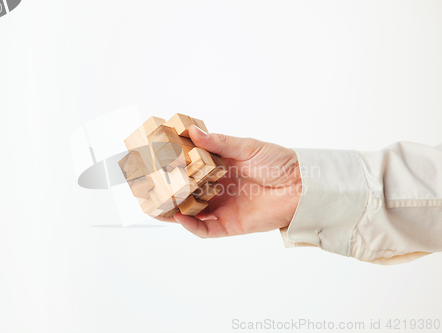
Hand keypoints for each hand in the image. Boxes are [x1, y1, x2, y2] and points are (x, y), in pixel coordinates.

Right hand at [158, 125, 301, 237]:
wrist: (302, 185)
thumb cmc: (278, 162)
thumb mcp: (246, 146)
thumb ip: (218, 142)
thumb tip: (191, 132)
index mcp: (217, 168)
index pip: (187, 169)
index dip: (169, 166)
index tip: (151, 160)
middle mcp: (216, 188)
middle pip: (183, 192)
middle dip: (164, 191)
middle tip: (144, 186)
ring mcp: (221, 207)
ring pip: (189, 212)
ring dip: (170, 210)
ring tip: (151, 204)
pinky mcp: (229, 224)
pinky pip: (204, 228)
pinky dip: (190, 225)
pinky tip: (178, 216)